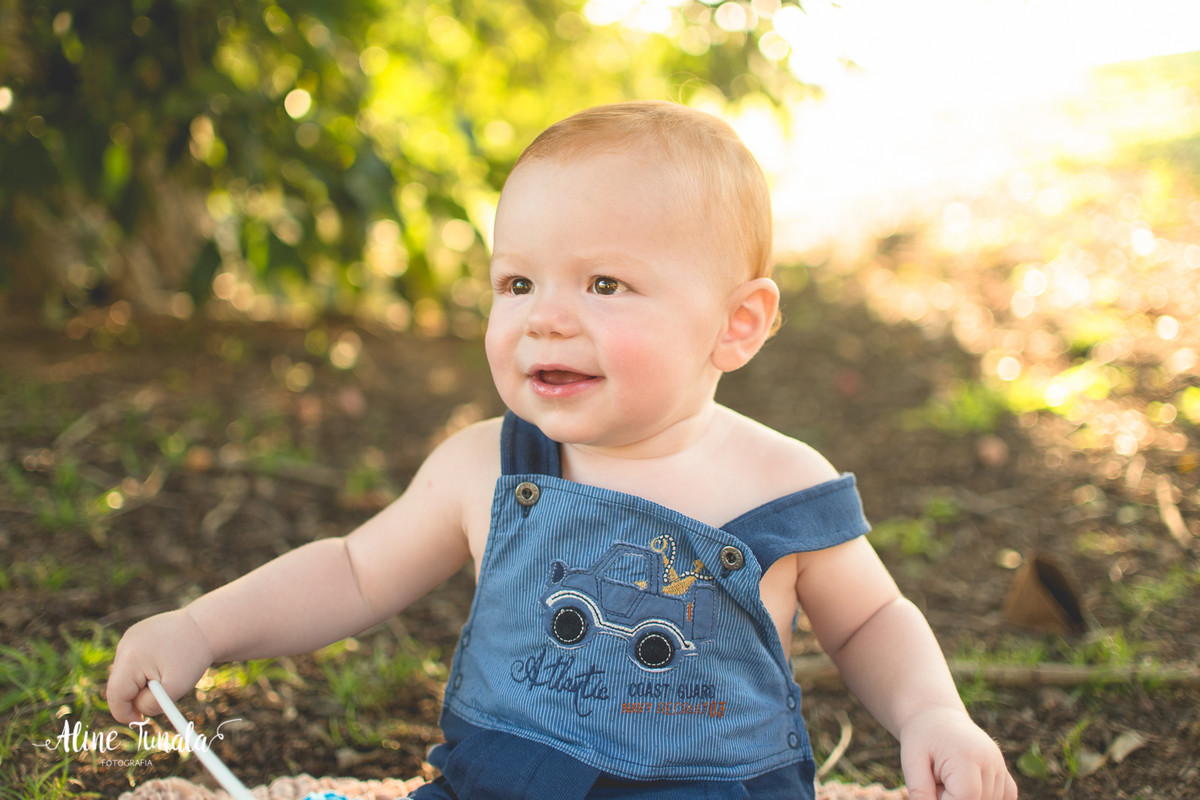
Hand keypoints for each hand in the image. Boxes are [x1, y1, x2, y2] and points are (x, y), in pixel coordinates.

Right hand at [106, 608, 213, 723]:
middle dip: (136, 696)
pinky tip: (165, 659)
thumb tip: (137, 710)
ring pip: (126, 673)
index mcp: (130, 658)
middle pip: (119, 684)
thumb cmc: (193, 657)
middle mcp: (125, 645)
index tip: (138, 720)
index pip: (115, 695)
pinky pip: (133, 661)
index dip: (123, 713)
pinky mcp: (136, 633)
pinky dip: (145, 668)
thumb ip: (152, 705)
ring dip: (142, 681)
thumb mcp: (176, 688)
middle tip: (161, 697)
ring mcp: (129, 637)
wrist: (206, 626)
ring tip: (168, 671)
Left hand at [899, 706, 1018, 799]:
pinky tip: (967, 786)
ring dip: (967, 797)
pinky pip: (1005, 796)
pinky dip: (986, 797)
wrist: (936, 717)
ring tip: (949, 779)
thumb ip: (920, 792)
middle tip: (938, 780)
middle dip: (953, 798)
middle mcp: (990, 761)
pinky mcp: (1003, 770)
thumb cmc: (921, 739)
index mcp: (967, 757)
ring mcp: (1000, 766)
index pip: (965, 798)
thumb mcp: (912, 762)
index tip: (932, 786)